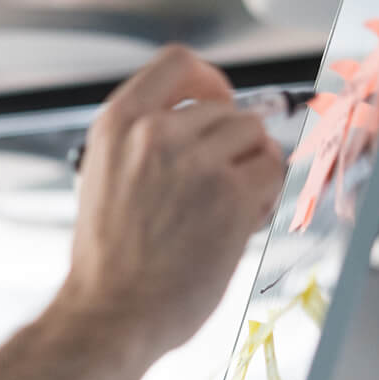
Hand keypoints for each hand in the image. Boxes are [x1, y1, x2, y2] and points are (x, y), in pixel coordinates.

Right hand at [60, 45, 287, 361]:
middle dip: (231, 148)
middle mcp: (154, 134)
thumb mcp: (105, 182)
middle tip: (216, 190)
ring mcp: (195, 162)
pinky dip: (265, 197)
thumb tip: (199, 130)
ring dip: (251, 170)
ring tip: (226, 210)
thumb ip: (144, 147)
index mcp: (116, 127)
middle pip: (227, 109)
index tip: (215, 101)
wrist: (108, 315)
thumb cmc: (107, 265)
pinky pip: (273, 171)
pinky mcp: (231, 194)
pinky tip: (238, 225)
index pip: (177, 64)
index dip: (207, 80)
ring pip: (255, 135)